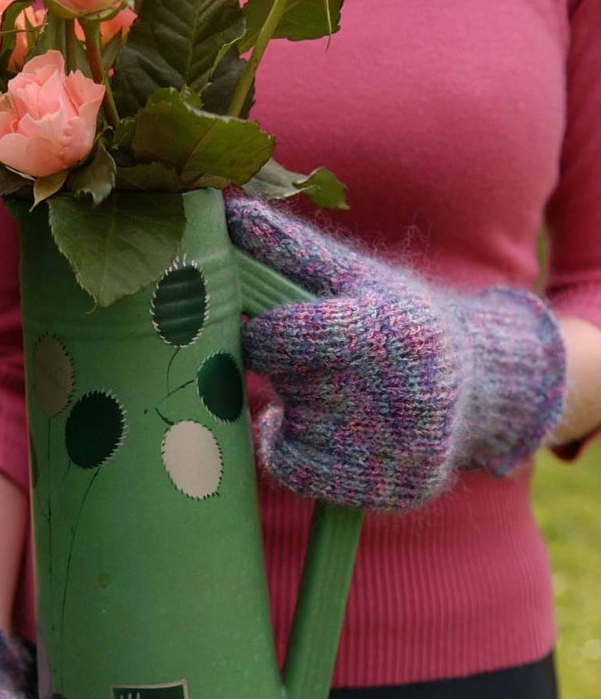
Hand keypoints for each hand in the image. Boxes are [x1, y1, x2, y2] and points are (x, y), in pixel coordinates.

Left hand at [226, 196, 565, 509]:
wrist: (474, 396)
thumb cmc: (400, 323)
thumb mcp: (359, 278)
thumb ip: (290, 249)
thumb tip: (225, 208)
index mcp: (386, 334)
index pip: (285, 337)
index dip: (263, 334)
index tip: (266, 330)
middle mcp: (392, 398)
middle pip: (283, 379)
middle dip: (281, 366)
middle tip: (309, 360)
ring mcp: (385, 451)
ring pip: (283, 423)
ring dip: (289, 406)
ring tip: (332, 393)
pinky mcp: (375, 490)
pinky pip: (288, 467)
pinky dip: (287, 447)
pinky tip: (319, 430)